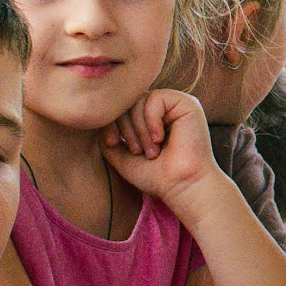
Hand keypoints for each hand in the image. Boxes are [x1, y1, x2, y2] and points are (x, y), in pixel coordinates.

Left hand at [104, 88, 222, 205]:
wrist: (181, 186)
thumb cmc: (155, 175)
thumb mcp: (121, 154)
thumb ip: (107, 134)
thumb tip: (99, 115)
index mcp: (149, 118)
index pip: (121, 107)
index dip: (111, 121)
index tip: (113, 143)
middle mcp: (162, 108)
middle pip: (128, 101)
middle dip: (126, 127)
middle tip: (137, 151)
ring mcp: (175, 104)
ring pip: (139, 100)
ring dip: (139, 128)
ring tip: (150, 151)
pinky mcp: (186, 103)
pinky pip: (155, 98)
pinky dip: (151, 120)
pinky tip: (160, 139)